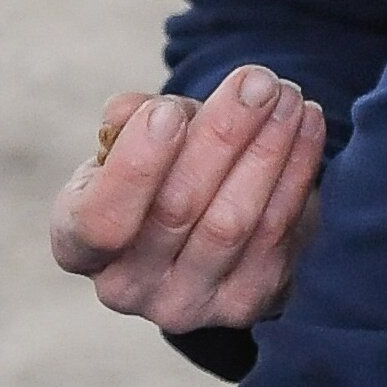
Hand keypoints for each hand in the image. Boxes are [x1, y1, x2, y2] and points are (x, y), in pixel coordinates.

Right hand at [51, 64, 325, 332]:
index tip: (169, 112)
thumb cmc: (160, 173)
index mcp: (79, 246)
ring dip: (267, 150)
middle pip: (175, 211)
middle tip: (257, 82)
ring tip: (286, 96)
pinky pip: (274, 232)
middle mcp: (124, 288)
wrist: (206, 228)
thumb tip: (129, 110)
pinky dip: (295, 172)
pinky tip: (306, 125)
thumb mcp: (132, 143)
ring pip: (231, 222)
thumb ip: (129, 122)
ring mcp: (183, 304)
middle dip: (221, 137)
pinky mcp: (242, 304)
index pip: (98, 221)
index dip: (135, 168)